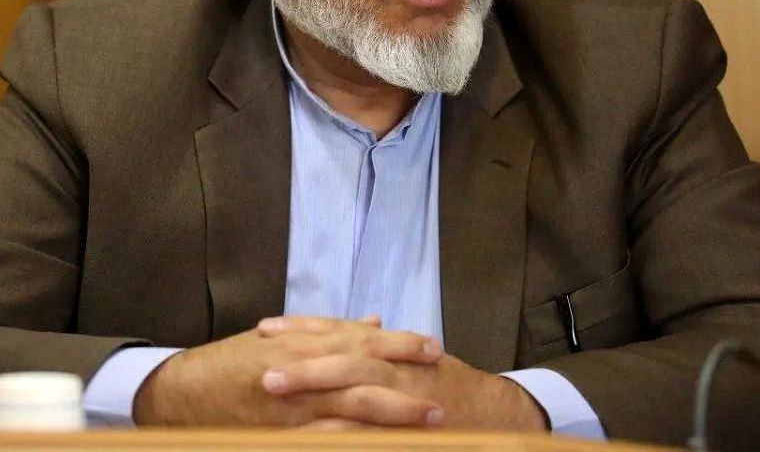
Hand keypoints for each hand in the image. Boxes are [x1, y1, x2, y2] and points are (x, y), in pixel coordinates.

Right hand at [134, 316, 445, 426]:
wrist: (183, 392)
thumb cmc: (232, 363)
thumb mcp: (280, 338)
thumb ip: (330, 330)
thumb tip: (373, 320)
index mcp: (304, 341)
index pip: (362, 338)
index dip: (400, 343)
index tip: (434, 347)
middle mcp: (302, 368)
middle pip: (365, 371)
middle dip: (406, 379)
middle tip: (442, 386)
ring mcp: (293, 405)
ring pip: (354, 407)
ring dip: (394, 415)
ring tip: (429, 421)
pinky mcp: (283, 434)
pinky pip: (329, 439)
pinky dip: (357, 440)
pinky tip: (380, 444)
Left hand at [256, 317, 546, 431]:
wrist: (498, 413)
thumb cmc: (452, 386)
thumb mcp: (417, 358)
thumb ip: (387, 344)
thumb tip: (363, 323)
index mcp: (390, 351)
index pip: (340, 333)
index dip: (302, 330)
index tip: (265, 329)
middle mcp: (395, 370)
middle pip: (342, 359)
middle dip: (301, 362)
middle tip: (261, 368)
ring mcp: (402, 400)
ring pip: (355, 392)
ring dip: (314, 393)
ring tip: (275, 395)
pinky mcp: (407, 428)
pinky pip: (371, 431)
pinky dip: (343, 432)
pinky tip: (313, 436)